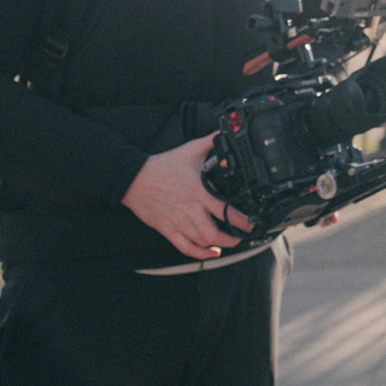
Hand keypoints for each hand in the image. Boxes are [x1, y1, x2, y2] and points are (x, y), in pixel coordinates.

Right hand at [120, 133, 254, 260]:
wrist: (134, 179)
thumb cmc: (162, 166)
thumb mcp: (190, 150)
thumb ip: (210, 141)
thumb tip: (224, 132)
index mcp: (197, 192)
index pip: (224, 211)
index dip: (241, 221)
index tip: (251, 223)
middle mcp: (189, 210)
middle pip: (214, 233)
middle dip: (232, 238)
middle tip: (243, 235)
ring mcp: (177, 222)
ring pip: (201, 241)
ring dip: (218, 245)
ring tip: (230, 242)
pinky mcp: (167, 229)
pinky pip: (184, 247)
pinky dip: (199, 253)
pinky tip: (210, 252)